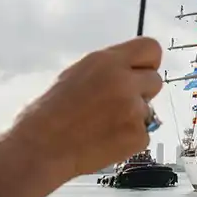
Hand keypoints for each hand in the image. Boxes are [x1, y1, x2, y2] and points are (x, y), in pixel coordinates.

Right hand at [9, 36, 162, 184]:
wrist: (40, 148)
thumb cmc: (50, 112)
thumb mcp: (77, 73)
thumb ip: (108, 70)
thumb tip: (130, 72)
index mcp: (107, 61)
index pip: (150, 48)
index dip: (147, 62)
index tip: (140, 73)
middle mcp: (124, 81)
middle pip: (155, 80)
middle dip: (142, 92)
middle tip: (119, 105)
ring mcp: (134, 109)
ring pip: (149, 109)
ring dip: (134, 117)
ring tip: (104, 126)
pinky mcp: (137, 135)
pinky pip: (144, 134)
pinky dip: (129, 139)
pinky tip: (105, 141)